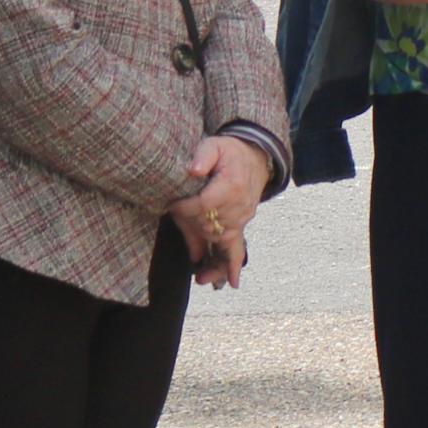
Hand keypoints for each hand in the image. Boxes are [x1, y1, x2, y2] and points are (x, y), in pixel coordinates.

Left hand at [165, 135, 271, 284]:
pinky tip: (230, 283)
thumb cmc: (229, 153)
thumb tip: (193, 170)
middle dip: (193, 235)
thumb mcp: (214, 145)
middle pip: (212, 228)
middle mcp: (238, 207)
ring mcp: (241, 218)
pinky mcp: (240, 225)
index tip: (172, 206)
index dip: (186, 209)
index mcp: (231, 186)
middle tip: (179, 238)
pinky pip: (237, 248)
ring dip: (214, 262)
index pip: (204, 204)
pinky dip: (232, 265)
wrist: (255, 158)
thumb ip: (203, 156)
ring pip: (225, 244)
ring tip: (203, 279)